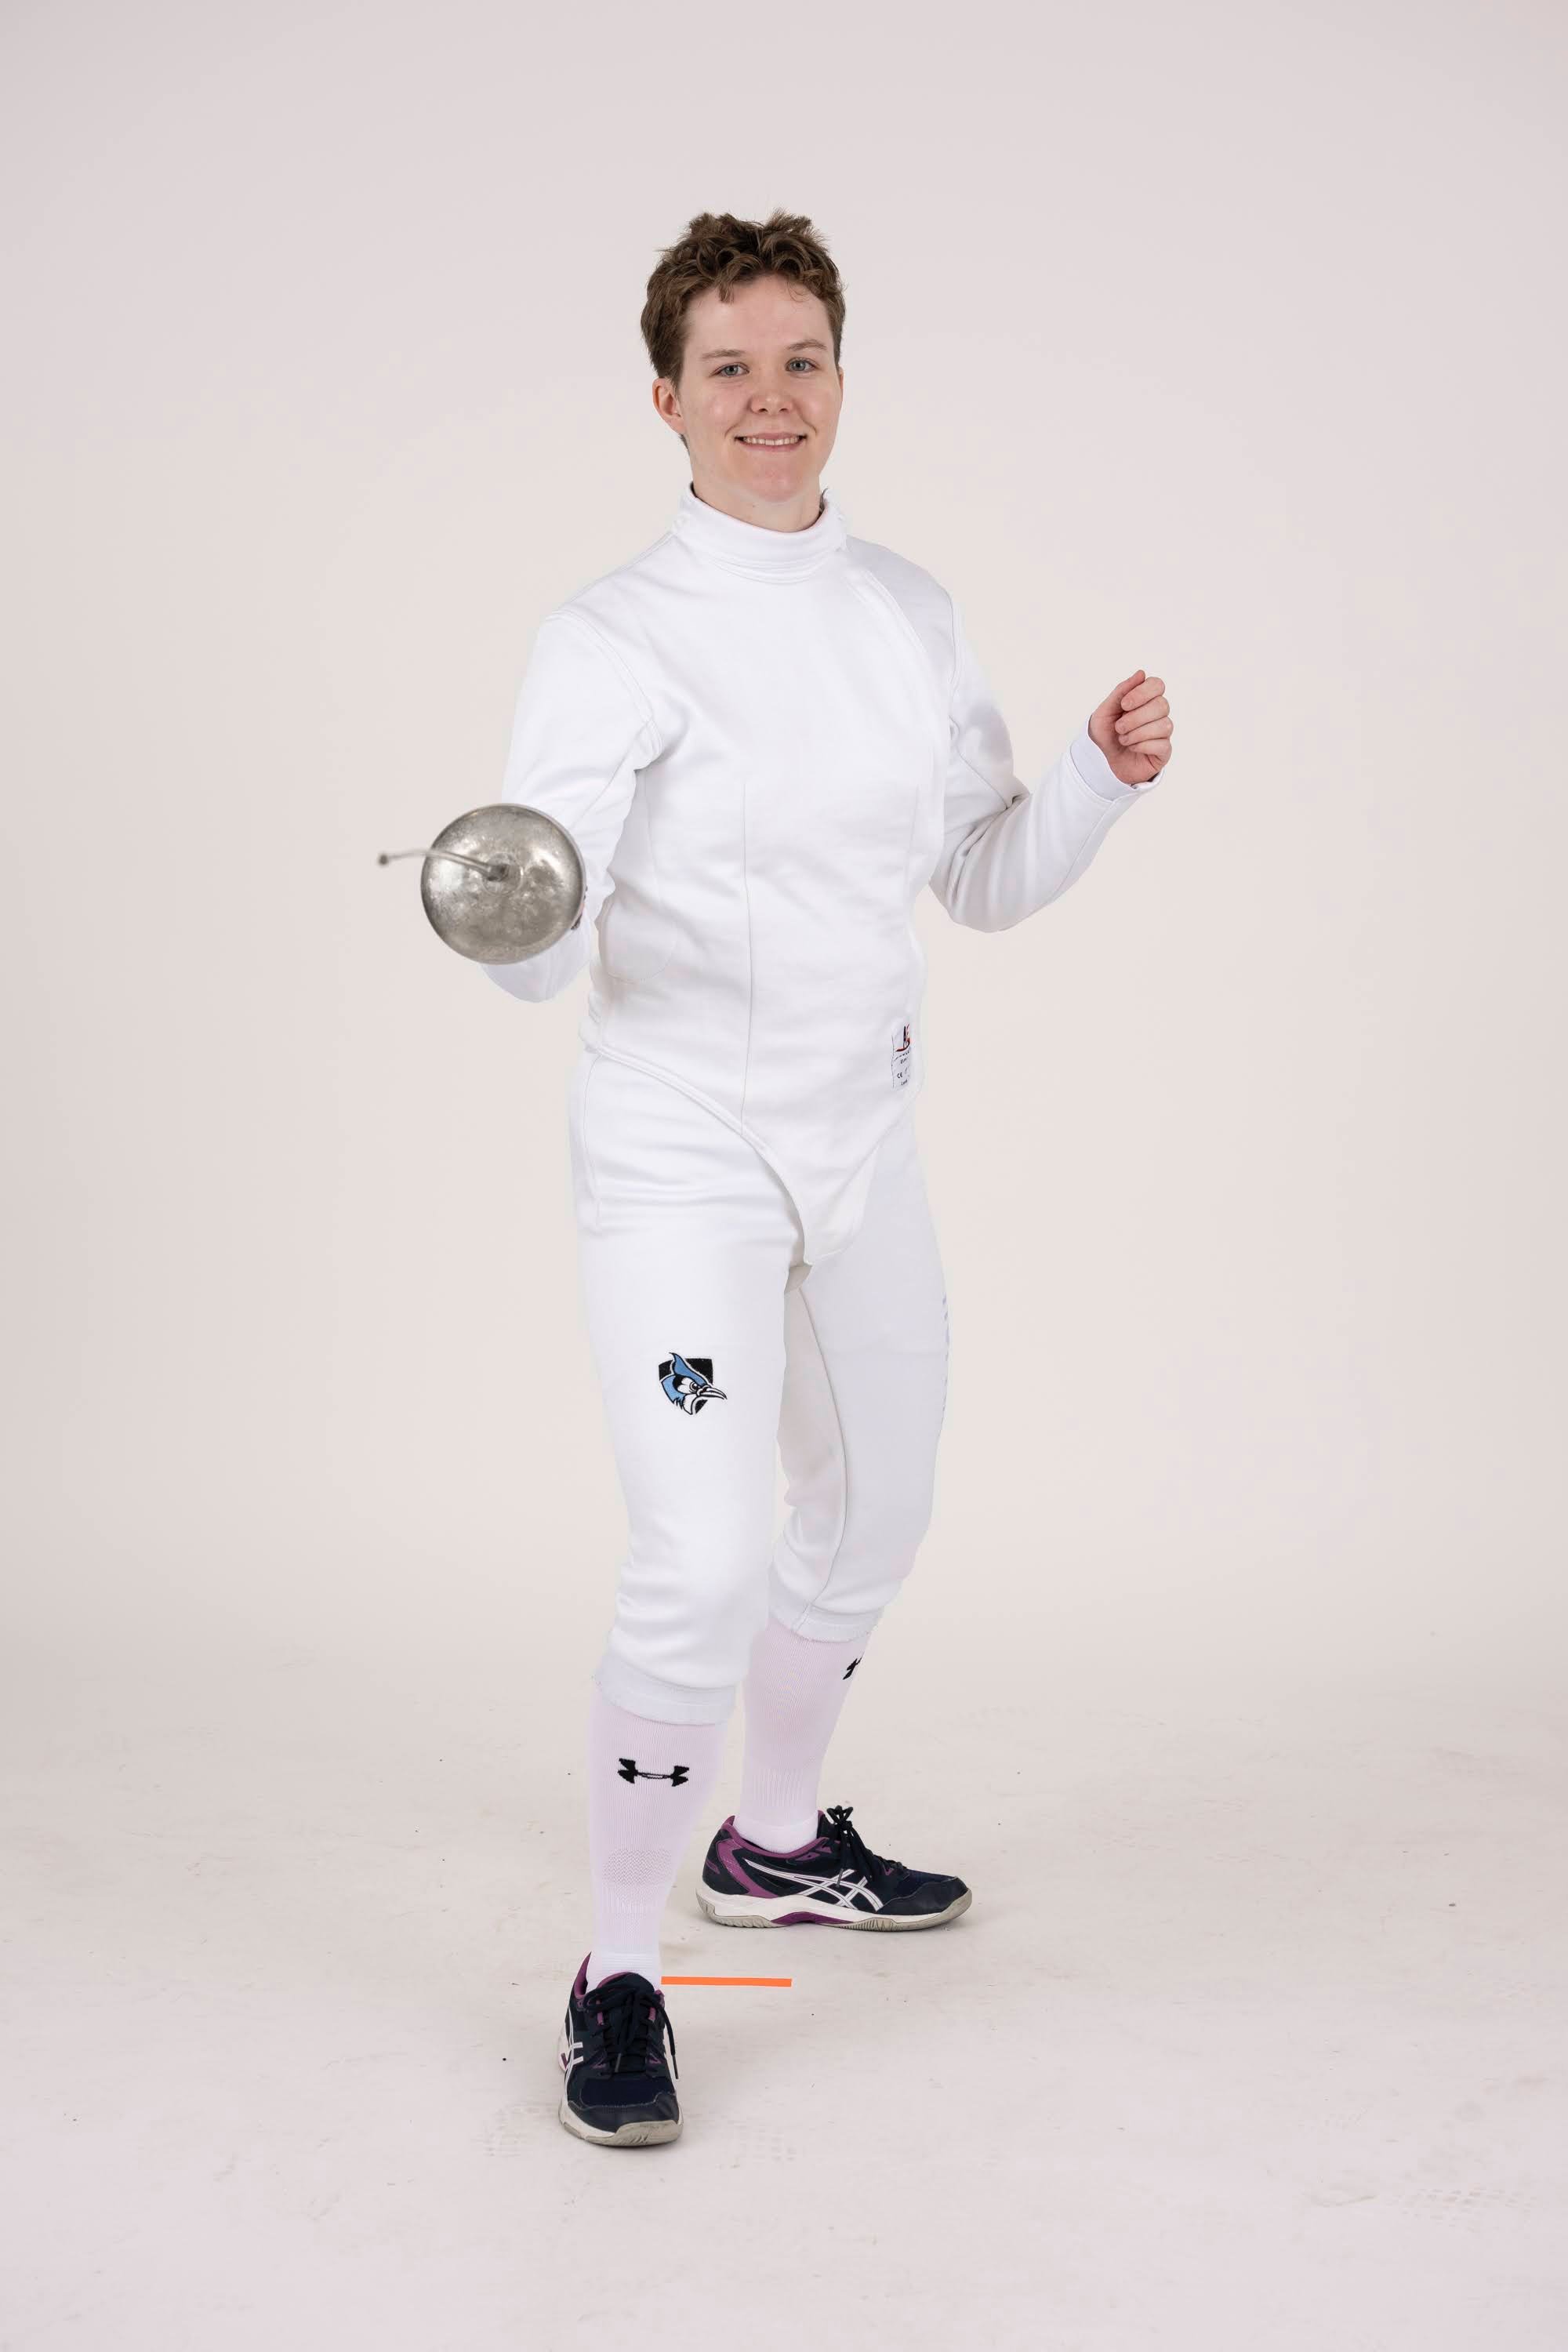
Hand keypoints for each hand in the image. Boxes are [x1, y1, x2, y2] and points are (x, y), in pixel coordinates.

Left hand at [1089, 671, 1171, 785]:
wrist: (1102, 762)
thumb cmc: (1106, 734)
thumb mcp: (1105, 711)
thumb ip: (1121, 691)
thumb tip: (1141, 673)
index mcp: (1145, 700)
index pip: (1157, 685)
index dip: (1142, 693)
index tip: (1124, 705)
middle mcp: (1158, 714)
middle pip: (1161, 705)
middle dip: (1135, 717)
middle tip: (1119, 727)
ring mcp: (1163, 732)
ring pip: (1164, 725)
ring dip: (1137, 733)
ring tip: (1123, 740)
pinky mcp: (1164, 751)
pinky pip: (1162, 744)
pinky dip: (1142, 746)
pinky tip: (1132, 748)